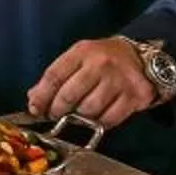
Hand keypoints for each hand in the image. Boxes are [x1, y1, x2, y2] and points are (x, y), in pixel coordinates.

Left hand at [27, 36, 158, 129]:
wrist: (142, 57)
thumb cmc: (104, 59)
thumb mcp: (79, 58)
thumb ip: (57, 76)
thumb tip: (34, 98)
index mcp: (82, 52)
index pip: (54, 75)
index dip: (41, 96)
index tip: (35, 108)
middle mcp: (100, 64)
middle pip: (69, 95)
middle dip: (57, 110)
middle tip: (55, 114)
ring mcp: (118, 80)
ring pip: (88, 110)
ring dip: (80, 117)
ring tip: (79, 113)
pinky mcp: (134, 96)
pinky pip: (109, 119)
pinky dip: (100, 122)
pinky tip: (97, 117)